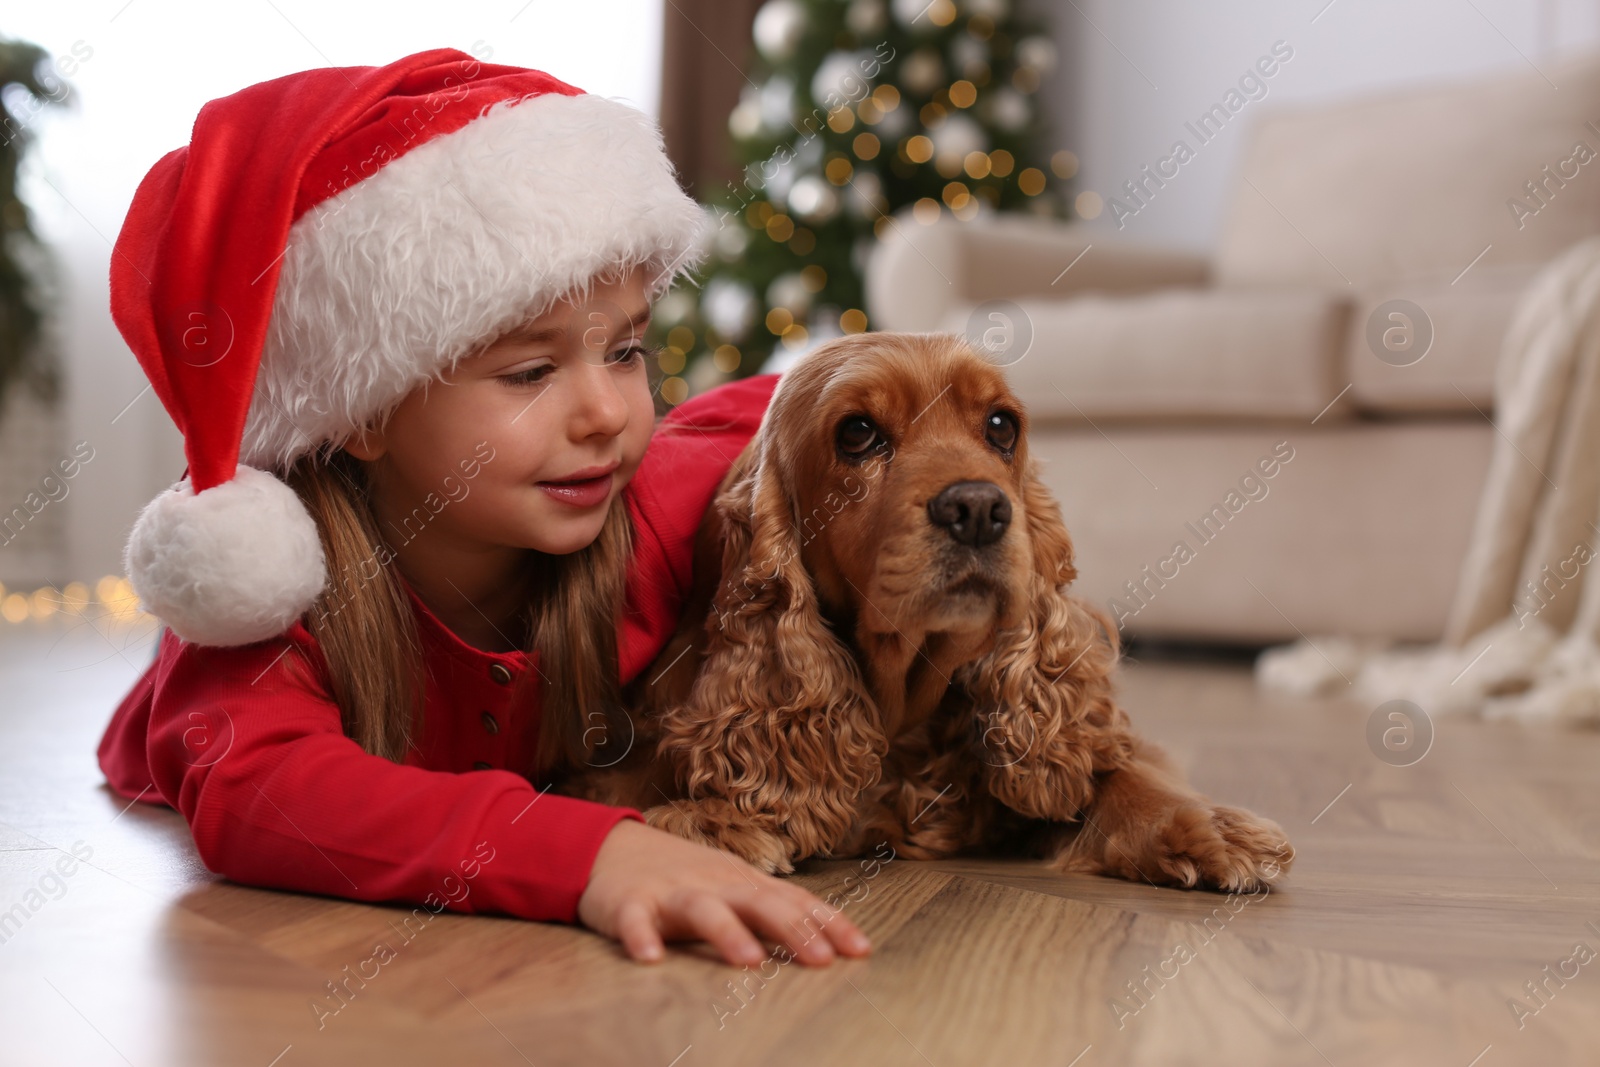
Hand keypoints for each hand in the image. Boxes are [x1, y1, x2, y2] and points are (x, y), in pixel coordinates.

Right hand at [577, 817, 872, 966]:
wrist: (610, 846)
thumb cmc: (684, 876)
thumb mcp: (732, 887)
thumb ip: (774, 910)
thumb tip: (830, 940)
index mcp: (742, 882)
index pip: (795, 901)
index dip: (828, 924)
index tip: (861, 949)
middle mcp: (714, 884)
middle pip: (759, 903)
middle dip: (792, 929)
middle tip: (821, 959)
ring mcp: (671, 892)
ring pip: (704, 910)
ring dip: (728, 933)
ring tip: (749, 961)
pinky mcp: (629, 904)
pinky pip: (635, 922)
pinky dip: (641, 937)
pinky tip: (650, 959)